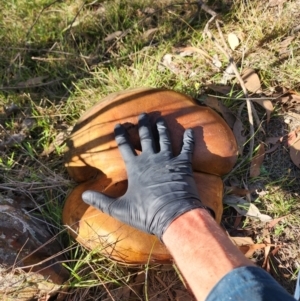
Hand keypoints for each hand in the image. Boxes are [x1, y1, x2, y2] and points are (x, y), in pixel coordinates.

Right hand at [82, 113, 212, 239]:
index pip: (125, 147)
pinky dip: (189, 139)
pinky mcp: (183, 164)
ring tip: (160, 119)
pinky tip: (191, 131)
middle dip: (143, 125)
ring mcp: (168, 159)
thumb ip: (101, 201)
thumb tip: (83, 196)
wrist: (173, 215)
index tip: (118, 125)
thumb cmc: (146, 213)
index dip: (121, 135)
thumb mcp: (119, 209)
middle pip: (146, 137)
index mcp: (136, 167)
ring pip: (164, 138)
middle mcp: (151, 159)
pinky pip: (187, 148)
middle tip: (143, 114)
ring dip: (162, 128)